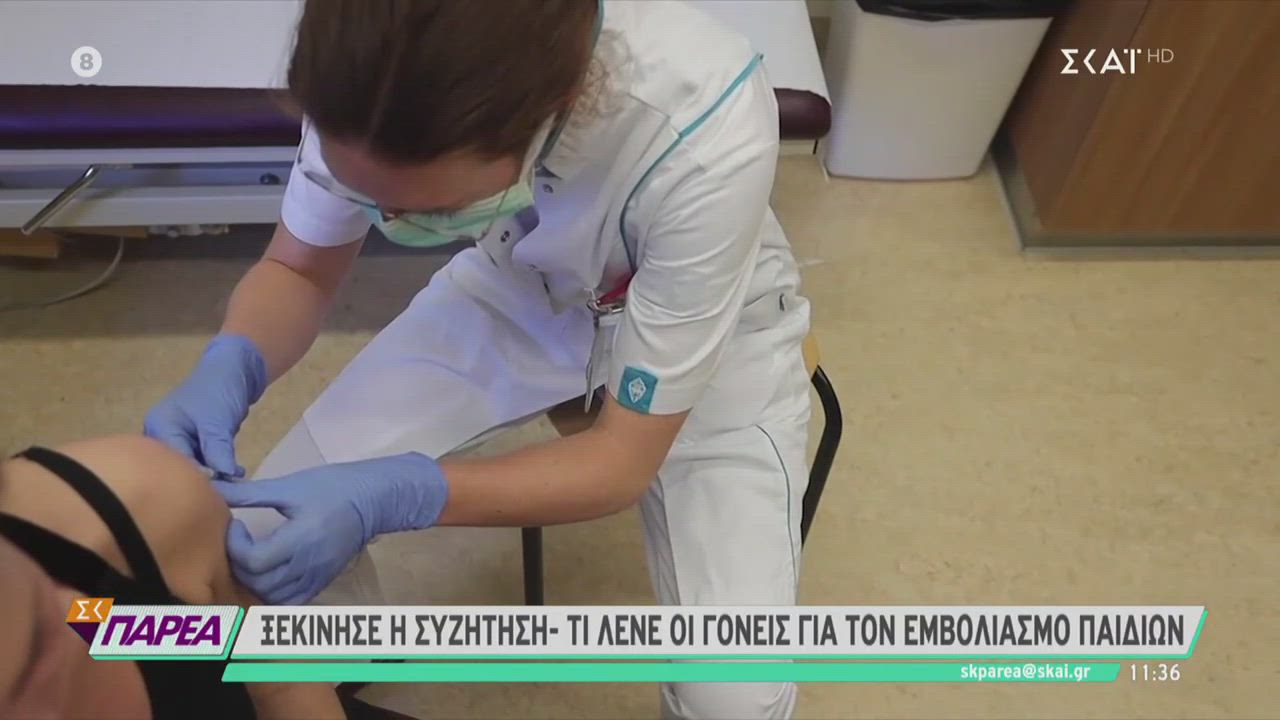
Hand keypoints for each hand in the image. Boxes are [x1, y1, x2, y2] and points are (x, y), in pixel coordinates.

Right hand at [143, 334, 266, 476]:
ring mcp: (177, 439)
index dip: (196, 479)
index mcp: (159, 428)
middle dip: (204, 480)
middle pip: (179, 468)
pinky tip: (234, 474)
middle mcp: (162, 436)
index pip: (173, 463)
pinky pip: (202, 461)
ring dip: (214, 476)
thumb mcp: (217, 421)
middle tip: (230, 490)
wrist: (234, 369)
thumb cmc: (219, 388)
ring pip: (192, 467)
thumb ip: (218, 450)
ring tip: (236, 483)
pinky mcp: (193, 442)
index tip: (221, 491)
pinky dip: (217, 468)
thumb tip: (224, 478)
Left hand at [214, 452, 447, 604]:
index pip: (254, 560)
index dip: (234, 546)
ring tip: (252, 558)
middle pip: (258, 582)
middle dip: (239, 563)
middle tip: (239, 542)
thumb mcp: (290, 487)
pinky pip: (290, 602)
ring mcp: (316, 577)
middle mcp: (308, 565)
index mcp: (299, 539)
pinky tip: (269, 575)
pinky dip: (272, 595)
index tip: (236, 525)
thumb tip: (214, 487)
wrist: (374, 500)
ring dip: (254, 582)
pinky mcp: (322, 582)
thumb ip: (250, 493)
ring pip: (272, 597)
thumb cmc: (332, 487)